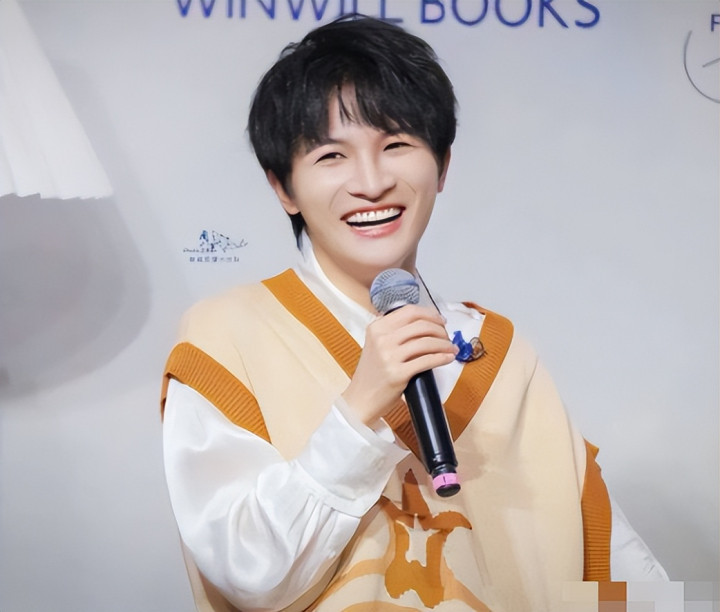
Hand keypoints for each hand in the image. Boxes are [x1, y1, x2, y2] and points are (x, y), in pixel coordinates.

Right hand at [342, 305, 457, 425]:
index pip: (409, 312)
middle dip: (440, 329)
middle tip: (447, 336)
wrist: (361, 399)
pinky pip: (427, 361)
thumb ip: (394, 332)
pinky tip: (448, 358)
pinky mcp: (398, 374)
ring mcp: (389, 356)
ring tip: (451, 348)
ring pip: (426, 342)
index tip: (440, 320)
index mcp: (377, 328)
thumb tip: (425, 324)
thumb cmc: (372, 373)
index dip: (430, 314)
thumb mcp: (376, 344)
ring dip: (444, 344)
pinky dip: (442, 358)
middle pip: (421, 325)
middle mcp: (381, 339)